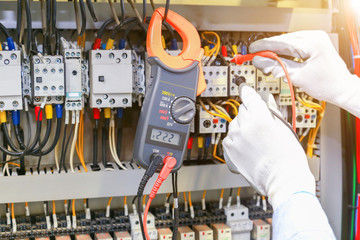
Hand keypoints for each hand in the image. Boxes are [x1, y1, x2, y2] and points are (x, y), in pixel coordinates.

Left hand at [222, 85, 314, 209]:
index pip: (249, 96)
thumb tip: (266, 100)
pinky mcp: (229, 149)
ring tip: (255, 139)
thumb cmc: (288, 158)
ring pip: (235, 123)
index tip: (246, 90)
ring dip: (243, 126)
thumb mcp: (284, 128)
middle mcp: (244, 125)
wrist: (282, 180)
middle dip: (250, 113)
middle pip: (243, 109)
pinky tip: (248, 146)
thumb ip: (272, 111)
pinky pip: (230, 136)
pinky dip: (236, 138)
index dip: (248, 92)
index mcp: (260, 117)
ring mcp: (235, 137)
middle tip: (260, 124)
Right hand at [250, 30, 359, 116]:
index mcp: (312, 42)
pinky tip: (278, 61)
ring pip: (287, 44)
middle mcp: (314, 37)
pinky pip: (293, 46)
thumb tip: (260, 61)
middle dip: (269, 51)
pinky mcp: (313, 45)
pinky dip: (284, 54)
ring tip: (267, 64)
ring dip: (276, 53)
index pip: (281, 42)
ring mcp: (314, 40)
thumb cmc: (327, 84)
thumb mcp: (297, 77)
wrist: (342, 89)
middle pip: (283, 41)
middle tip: (256, 60)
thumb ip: (276, 67)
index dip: (264, 47)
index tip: (252, 51)